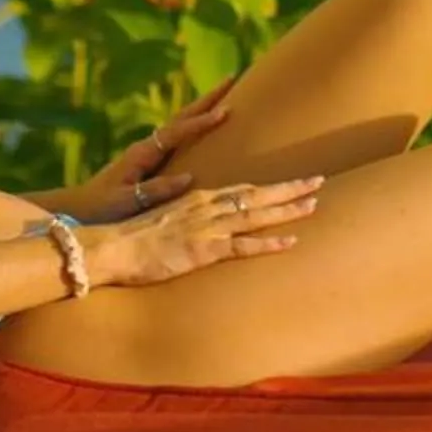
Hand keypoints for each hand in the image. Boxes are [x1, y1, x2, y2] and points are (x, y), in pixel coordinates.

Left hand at [87, 76, 240, 220]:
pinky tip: (202, 126)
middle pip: (181, 117)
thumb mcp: (127, 201)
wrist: (78, 208)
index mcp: (142, 153)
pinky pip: (176, 137)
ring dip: (201, 109)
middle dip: (207, 99)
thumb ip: (156, 190)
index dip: (202, 121)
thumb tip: (189, 178)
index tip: (226, 110)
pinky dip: (192, 125)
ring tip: (224, 97)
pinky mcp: (147, 160)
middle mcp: (146, 146)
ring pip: (179, 123)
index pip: (178, 132)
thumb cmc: (101, 206)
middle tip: (231, 79)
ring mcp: (147, 151)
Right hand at [87, 177, 323, 287]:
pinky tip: (290, 242)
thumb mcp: (166, 218)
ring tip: (314, 205)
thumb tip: (204, 212)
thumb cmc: (135, 236)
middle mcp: (206, 206)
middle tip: (319, 181)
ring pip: (256, 215)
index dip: (271, 186)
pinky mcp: (202, 249)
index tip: (294, 182)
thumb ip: (188, 212)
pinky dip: (268, 243)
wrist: (113, 247)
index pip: (243, 188)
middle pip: (257, 194)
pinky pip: (242, 246)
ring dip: (286, 210)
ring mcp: (206, 227)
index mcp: (198, 198)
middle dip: (290, 188)